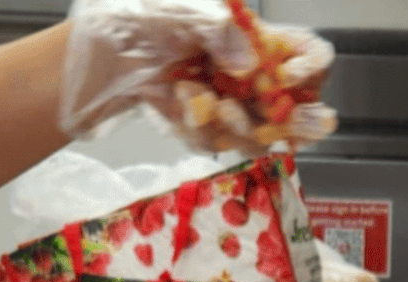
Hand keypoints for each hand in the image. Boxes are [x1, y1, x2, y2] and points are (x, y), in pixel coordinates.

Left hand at [60, 0, 335, 153]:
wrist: (96, 53)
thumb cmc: (140, 17)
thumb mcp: (186, 5)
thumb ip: (222, 29)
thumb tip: (248, 65)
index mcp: (255, 37)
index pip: (309, 54)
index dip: (311, 68)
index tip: (289, 79)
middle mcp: (248, 74)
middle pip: (295, 105)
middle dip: (295, 120)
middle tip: (285, 127)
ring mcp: (228, 104)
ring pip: (257, 131)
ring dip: (240, 126)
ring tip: (213, 106)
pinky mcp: (201, 128)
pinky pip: (214, 140)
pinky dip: (198, 127)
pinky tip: (180, 105)